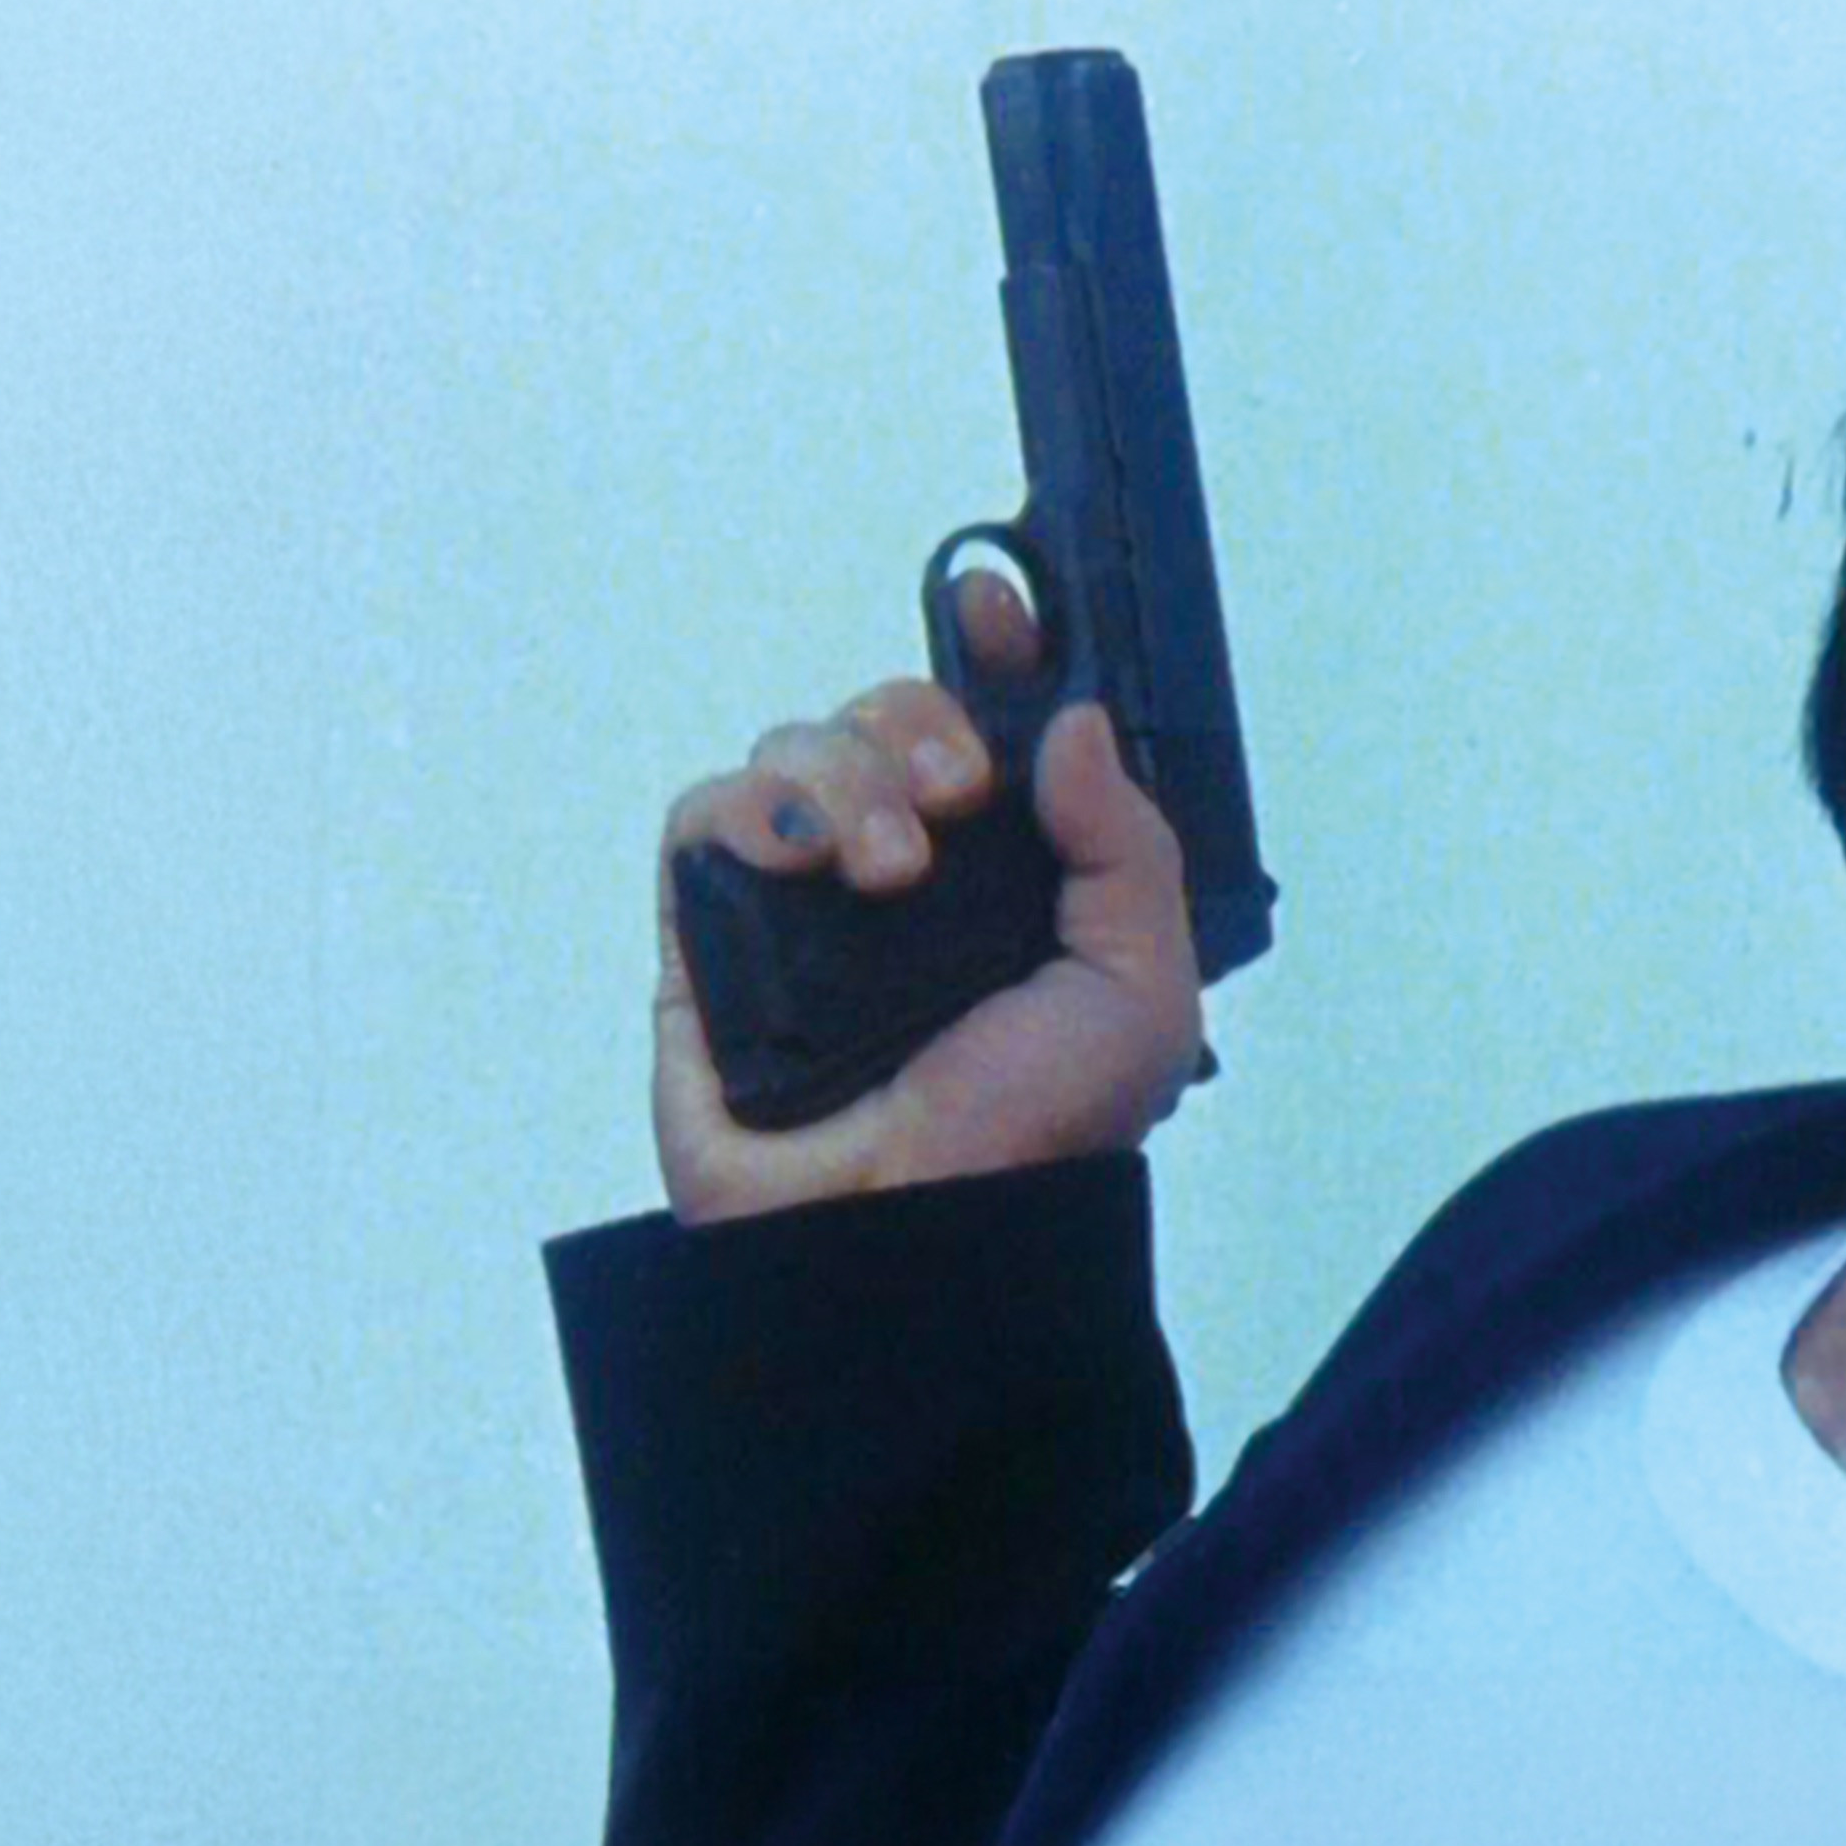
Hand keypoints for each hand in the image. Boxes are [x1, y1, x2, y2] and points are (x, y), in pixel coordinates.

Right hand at [650, 573, 1203, 1223]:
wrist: (911, 1239)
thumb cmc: (1032, 1142)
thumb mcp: (1138, 991)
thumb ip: (1126, 846)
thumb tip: (1072, 725)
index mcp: (1009, 879)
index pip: (990, 728)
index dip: (988, 653)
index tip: (993, 605)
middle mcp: (905, 877)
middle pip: (889, 716)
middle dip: (925, 723)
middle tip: (961, 797)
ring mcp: (802, 903)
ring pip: (798, 749)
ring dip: (850, 779)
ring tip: (893, 876)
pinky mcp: (709, 937)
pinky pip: (706, 814)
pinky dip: (755, 812)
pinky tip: (811, 867)